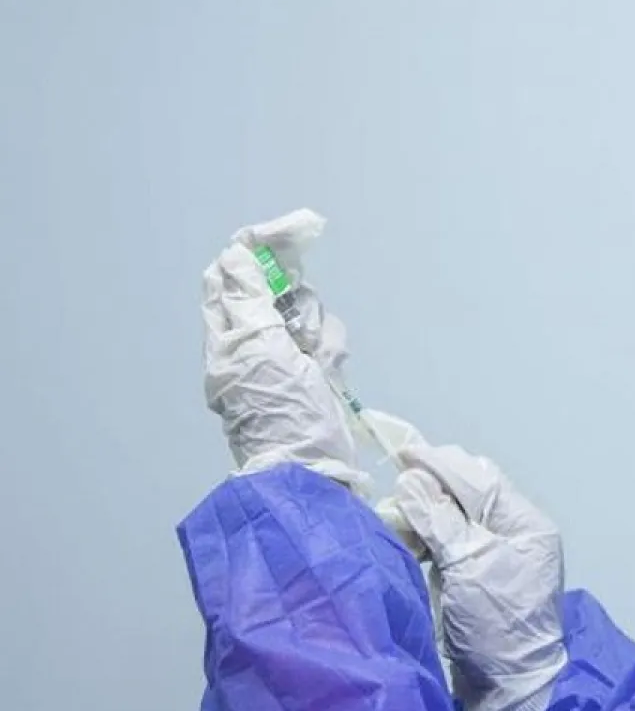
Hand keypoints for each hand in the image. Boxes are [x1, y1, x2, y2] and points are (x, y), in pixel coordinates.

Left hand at [202, 209, 366, 492]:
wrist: (313, 475)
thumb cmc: (287, 417)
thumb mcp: (264, 352)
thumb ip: (248, 302)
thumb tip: (235, 257)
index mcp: (227, 338)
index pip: (232, 274)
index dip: (259, 249)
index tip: (296, 235)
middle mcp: (247, 344)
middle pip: (274, 292)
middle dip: (300, 302)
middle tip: (308, 335)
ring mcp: (279, 359)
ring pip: (305, 315)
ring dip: (321, 331)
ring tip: (321, 364)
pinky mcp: (306, 373)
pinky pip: (323, 342)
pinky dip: (331, 351)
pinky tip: (331, 374)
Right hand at [369, 411, 567, 710]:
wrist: (509, 688)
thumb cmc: (496, 626)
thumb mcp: (468, 567)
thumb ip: (441, 521)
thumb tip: (412, 480)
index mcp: (526, 525)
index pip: (479, 480)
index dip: (439, 463)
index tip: (401, 452)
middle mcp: (516, 533)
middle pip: (471, 491)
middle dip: (433, 482)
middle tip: (396, 484)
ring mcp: (500, 554)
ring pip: (459, 512)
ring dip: (428, 508)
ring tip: (398, 513)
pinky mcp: (480, 574)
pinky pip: (453, 538)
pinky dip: (430, 533)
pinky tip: (409, 534)